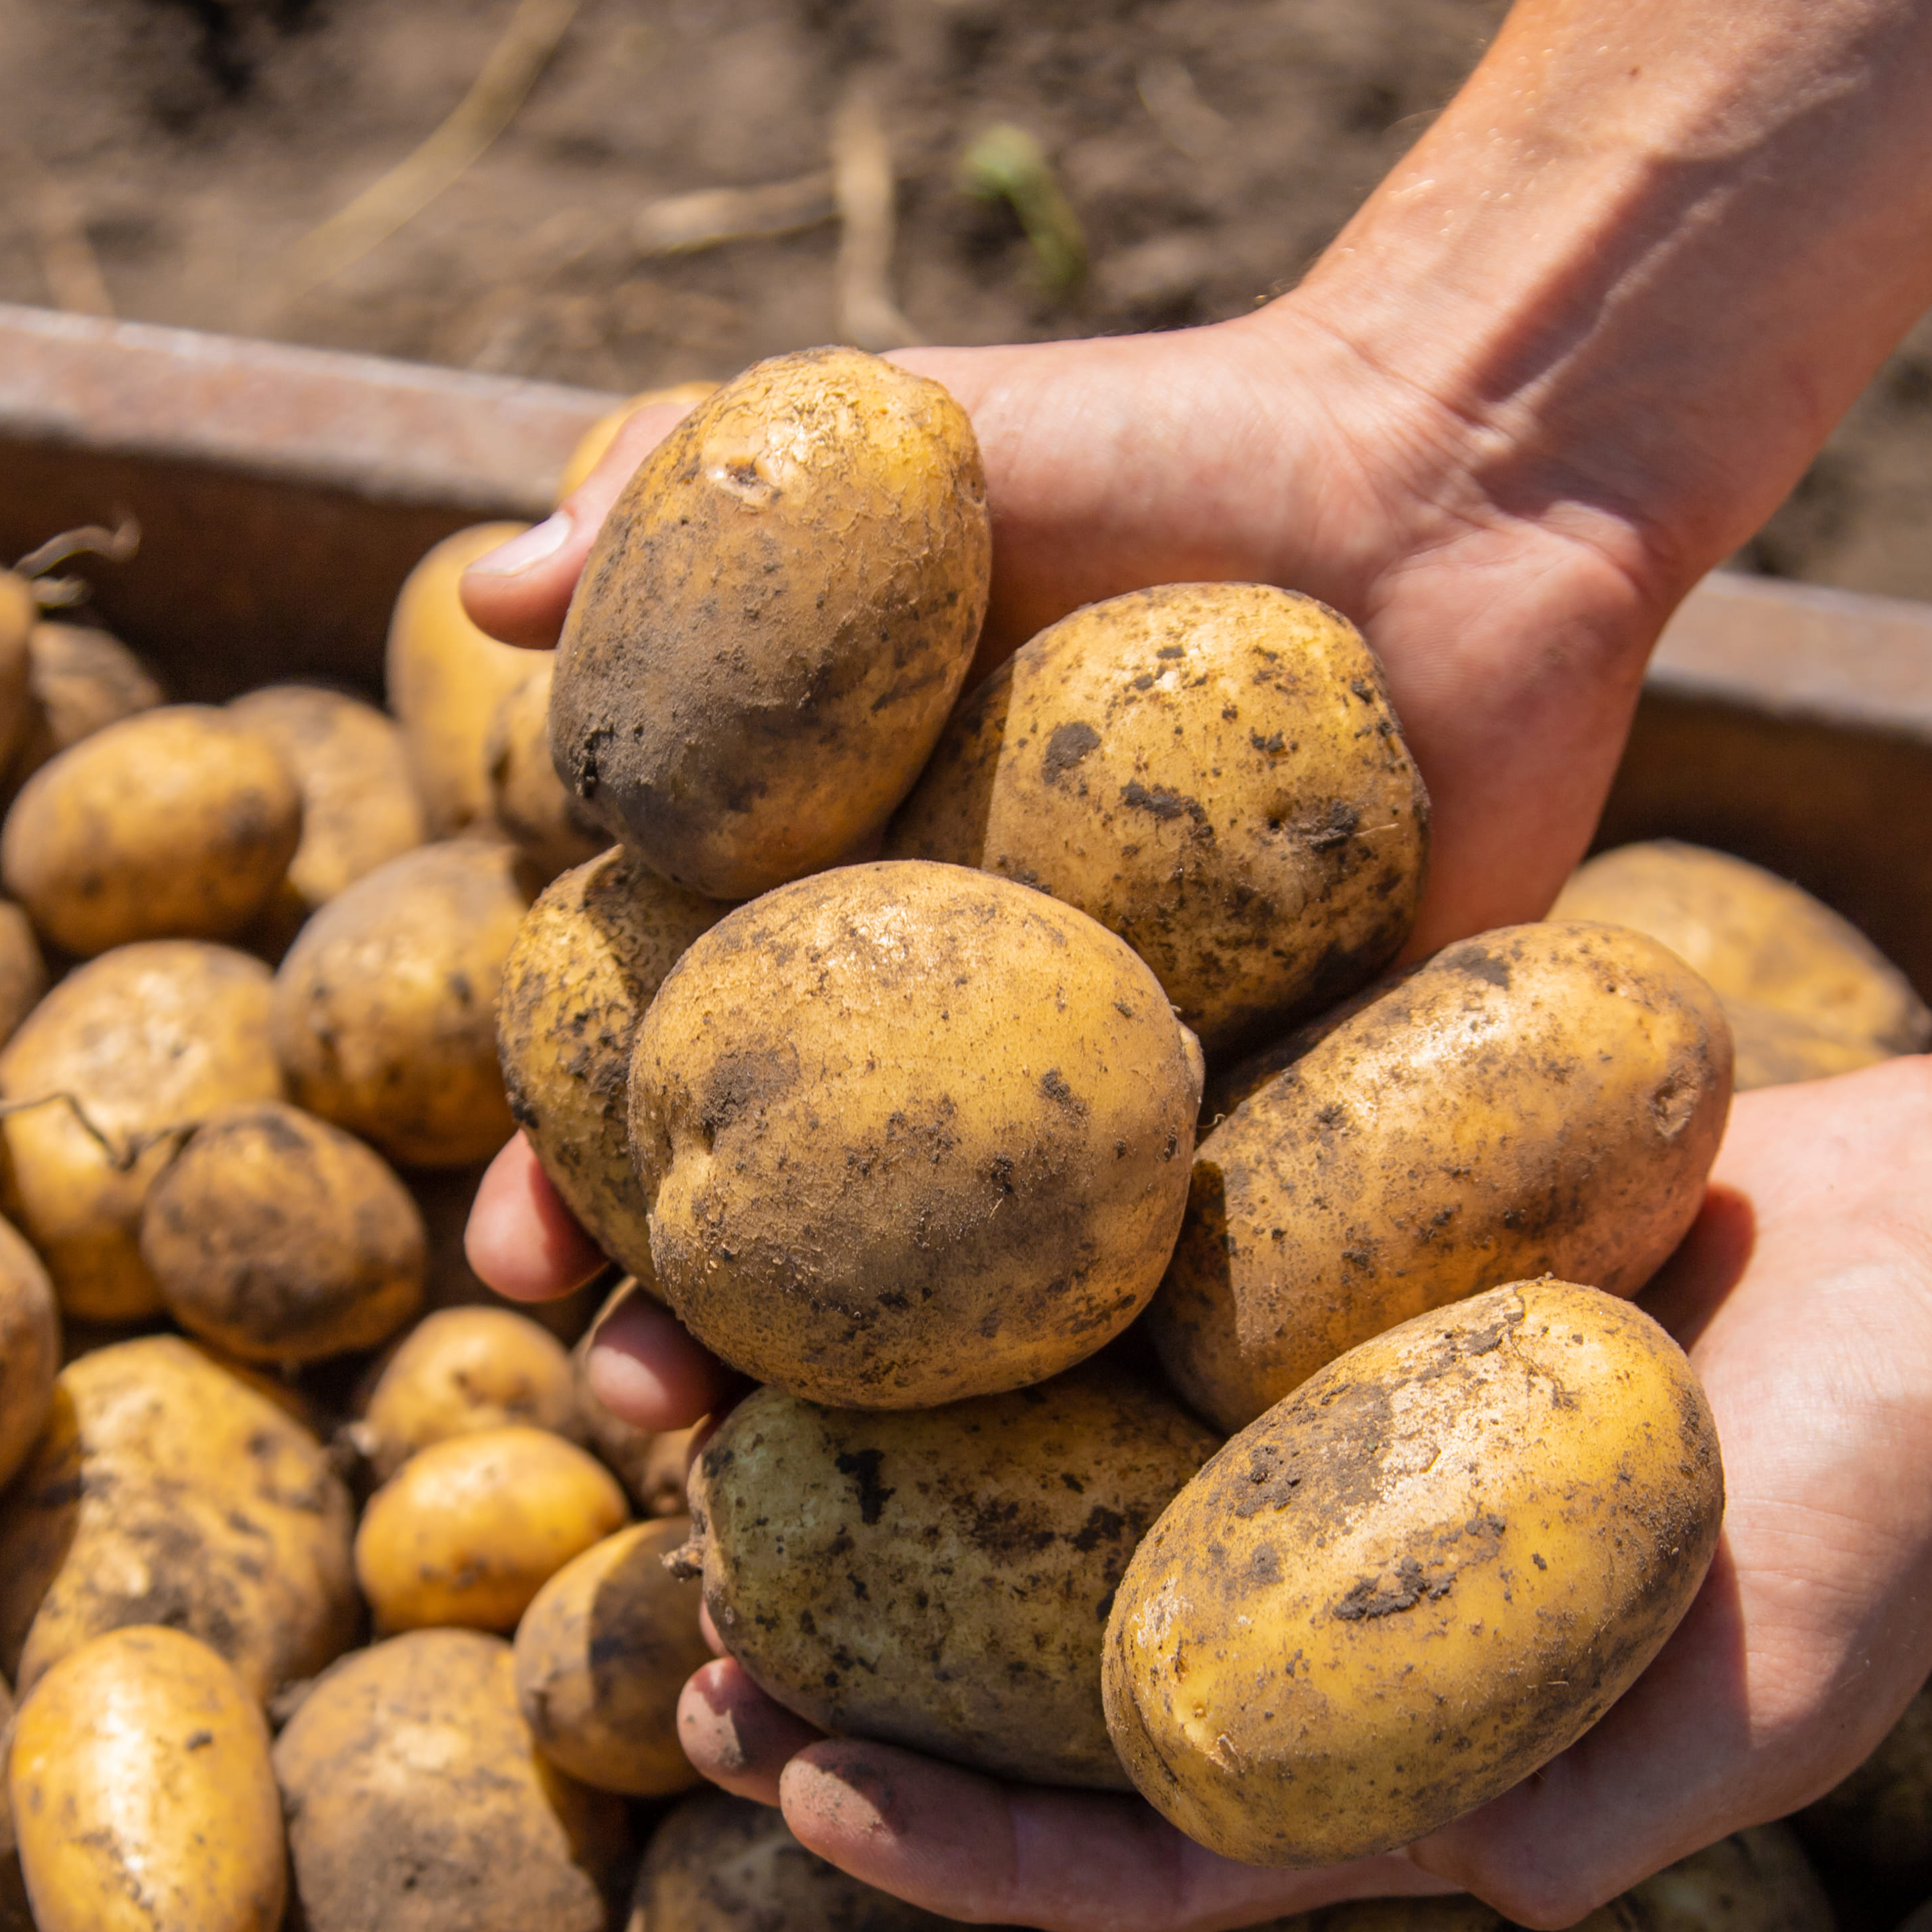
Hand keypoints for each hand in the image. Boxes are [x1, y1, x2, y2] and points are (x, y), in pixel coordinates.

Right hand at [461, 300, 1723, 1440]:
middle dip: (694, 1335)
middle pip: (802, 1216)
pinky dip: (1132, 1387)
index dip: (569, 1164)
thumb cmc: (1161, 442)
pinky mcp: (1300, 1130)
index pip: (664, 1057)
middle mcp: (966, 1022)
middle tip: (640, 1414)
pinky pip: (1206, 1286)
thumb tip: (481, 592)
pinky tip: (1064, 1481)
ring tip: (808, 1490)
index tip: (511, 1252)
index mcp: (838, 892)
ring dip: (876, 1412)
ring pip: (979, 1300)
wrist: (1451, 486)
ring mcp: (1129, 1093)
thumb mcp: (897, 441)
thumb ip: (686, 495)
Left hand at [474, 1041, 1931, 1931]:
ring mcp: (1294, 1439)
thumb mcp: (1786, 1685)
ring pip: (1031, 1481)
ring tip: (692, 1431)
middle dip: (850, 1680)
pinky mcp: (1313, 1272)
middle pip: (1025, 1678)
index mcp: (1382, 1753)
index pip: (1129, 1856)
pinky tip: (864, 1231)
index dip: (958, 1853)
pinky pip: (1122, 1295)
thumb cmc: (1903, 1496)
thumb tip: (1476, 1890)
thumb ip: (1632, 1800)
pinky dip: (994, 1284)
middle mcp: (1304, 1606)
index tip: (803, 1800)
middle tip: (673, 1638)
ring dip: (869, 1474)